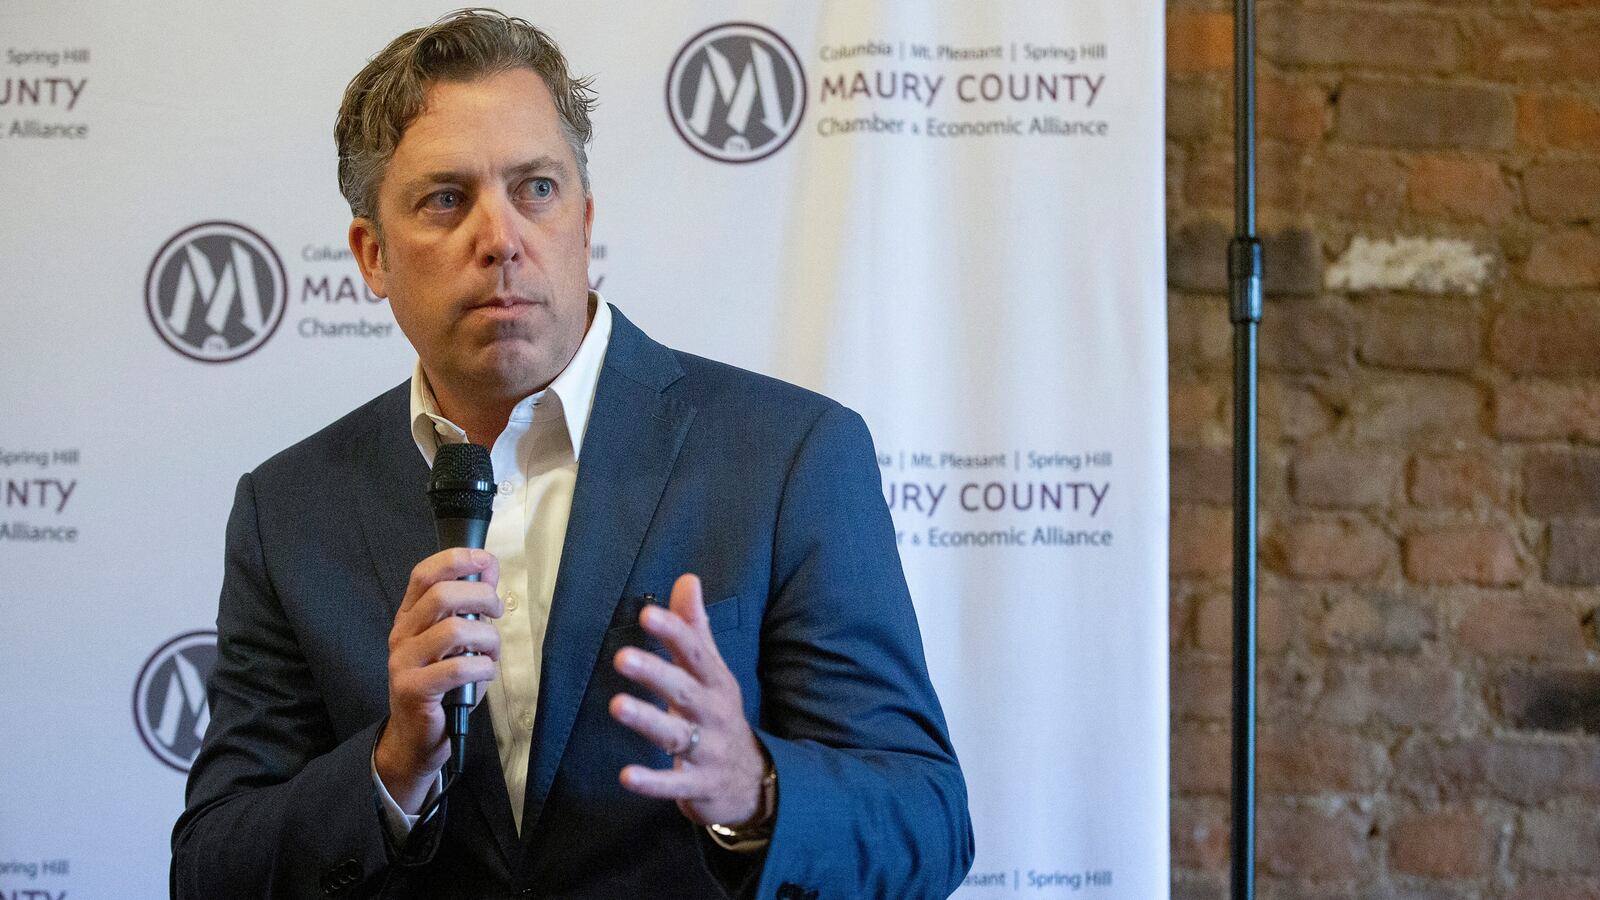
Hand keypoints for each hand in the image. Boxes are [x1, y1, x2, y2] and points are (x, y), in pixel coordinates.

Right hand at [374, 548, 502, 812]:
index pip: (425, 573)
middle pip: (442, 595)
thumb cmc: (443, 686)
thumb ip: (470, 608)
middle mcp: (402, 634)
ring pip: (454, 629)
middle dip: (481, 597)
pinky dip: (482, 667)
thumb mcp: (458, 642)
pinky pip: (457, 668)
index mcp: (410, 616)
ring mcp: (404, 662)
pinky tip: (485, 673)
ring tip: (491, 652)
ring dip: (487, 638)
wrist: (417, 738)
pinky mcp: (413, 689)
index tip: (485, 561)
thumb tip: (488, 571)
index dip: (456, 559)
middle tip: (496, 612)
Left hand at [609, 574, 768, 828]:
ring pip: (676, 735)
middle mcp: (713, 713)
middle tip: (621, 657)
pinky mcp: (699, 786)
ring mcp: (707, 751)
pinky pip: (674, 785)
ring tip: (617, 706)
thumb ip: (696, 628)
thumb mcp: (714, 672)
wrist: (754, 781)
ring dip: (648, 721)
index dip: (673, 633)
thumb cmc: (720, 716)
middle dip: (655, 673)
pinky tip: (626, 776)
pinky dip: (652, 782)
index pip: (696, 653)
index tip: (647, 613)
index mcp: (715, 682)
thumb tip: (687, 579)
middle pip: (684, 690)